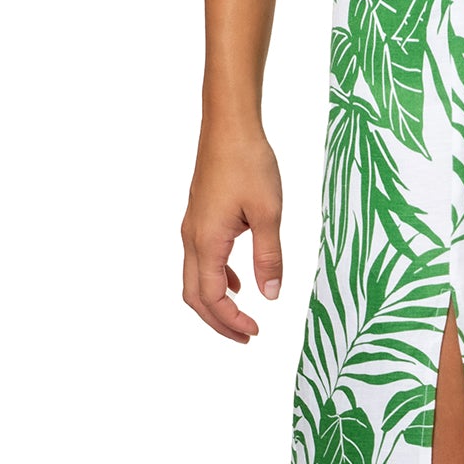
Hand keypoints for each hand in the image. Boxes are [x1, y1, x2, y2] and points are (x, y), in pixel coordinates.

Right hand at [181, 125, 283, 341]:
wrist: (229, 125)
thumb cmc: (249, 163)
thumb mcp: (268, 214)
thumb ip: (269, 257)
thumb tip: (270, 296)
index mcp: (207, 241)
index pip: (211, 297)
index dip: (232, 321)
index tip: (256, 332)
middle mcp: (192, 237)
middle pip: (194, 296)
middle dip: (218, 322)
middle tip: (247, 337)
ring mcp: (193, 227)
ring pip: (194, 279)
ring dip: (215, 302)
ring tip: (242, 317)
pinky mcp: (200, 217)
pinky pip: (200, 260)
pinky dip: (216, 279)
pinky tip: (238, 282)